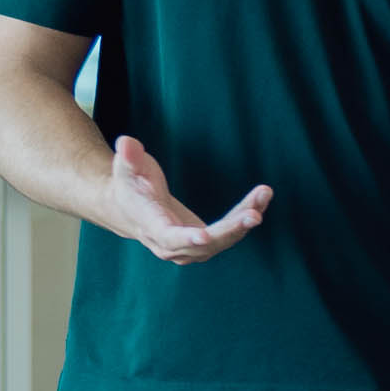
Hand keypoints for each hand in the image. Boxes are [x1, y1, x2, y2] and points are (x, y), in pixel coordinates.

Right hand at [103, 135, 270, 263]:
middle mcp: (171, 244)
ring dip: (244, 220)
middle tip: (255, 214)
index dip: (186, 238)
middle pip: (205, 244)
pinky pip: (229, 233)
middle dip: (230, 230)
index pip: (169, 237)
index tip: (204, 236)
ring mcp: (189, 248)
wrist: (129, 208)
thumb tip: (126, 142)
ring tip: (263, 195)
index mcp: (152, 226)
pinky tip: (262, 198)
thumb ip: (128, 157)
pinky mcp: (205, 242)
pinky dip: (246, 216)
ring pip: (222, 239)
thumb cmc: (130, 184)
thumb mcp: (126, 167)